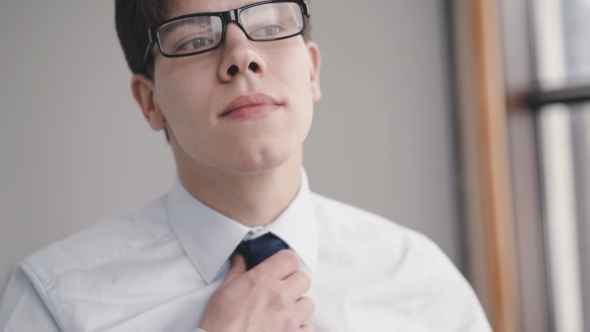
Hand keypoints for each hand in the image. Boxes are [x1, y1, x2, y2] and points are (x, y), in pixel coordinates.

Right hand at [199, 250, 314, 331]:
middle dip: (294, 284)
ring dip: (297, 308)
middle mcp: (279, 297)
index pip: (291, 258)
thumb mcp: (223, 292)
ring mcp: (288, 319)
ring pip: (308, 304)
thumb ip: (237, 272)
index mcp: (262, 280)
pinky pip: (308, 328)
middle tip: (281, 292)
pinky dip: (299, 329)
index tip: (282, 270)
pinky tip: (285, 330)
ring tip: (282, 314)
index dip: (287, 263)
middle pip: (304, 279)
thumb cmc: (218, 325)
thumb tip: (241, 258)